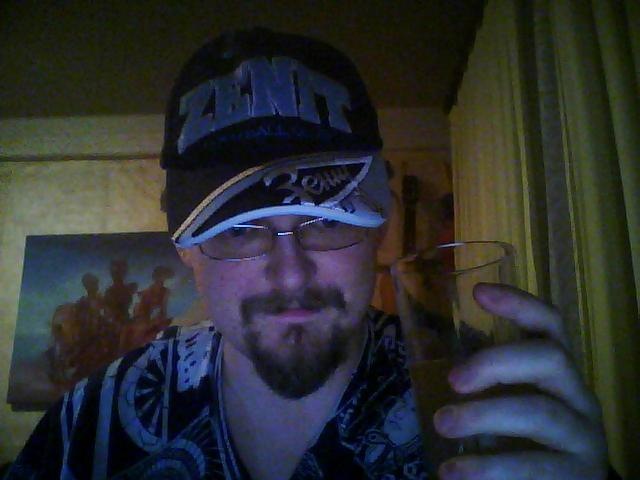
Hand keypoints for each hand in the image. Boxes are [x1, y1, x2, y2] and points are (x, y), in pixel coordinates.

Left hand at [433, 283, 608, 479]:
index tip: (479, 292)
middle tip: (453, 379)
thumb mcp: (508, 399)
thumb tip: (417, 347)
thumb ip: (479, 377)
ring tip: (442, 424)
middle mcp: (577, 395)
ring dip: (484, 416)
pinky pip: (536, 467)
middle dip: (496, 362)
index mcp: (556, 371)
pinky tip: (455, 472)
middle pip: (550, 358)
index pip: (549, 324)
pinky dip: (490, 468)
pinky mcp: (579, 475)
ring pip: (540, 413)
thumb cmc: (526, 437)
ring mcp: (583, 435)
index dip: (519, 303)